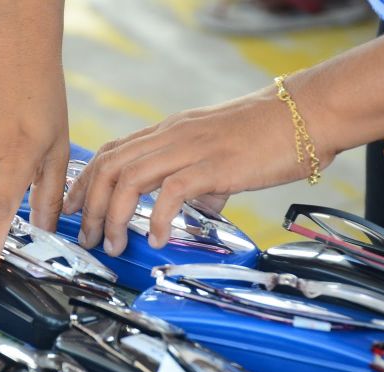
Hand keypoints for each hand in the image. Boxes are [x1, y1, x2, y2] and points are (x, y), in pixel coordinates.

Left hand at [62, 85, 334, 255]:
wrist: (308, 114)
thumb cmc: (269, 134)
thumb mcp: (221, 154)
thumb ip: (204, 180)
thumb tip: (199, 208)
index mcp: (171, 132)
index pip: (113, 152)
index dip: (86, 181)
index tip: (75, 208)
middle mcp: (173, 136)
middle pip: (110, 166)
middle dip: (89, 205)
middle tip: (86, 236)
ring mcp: (191, 149)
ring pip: (129, 178)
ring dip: (112, 216)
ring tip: (114, 244)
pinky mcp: (213, 165)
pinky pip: (170, 192)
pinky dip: (155, 219)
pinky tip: (155, 239)